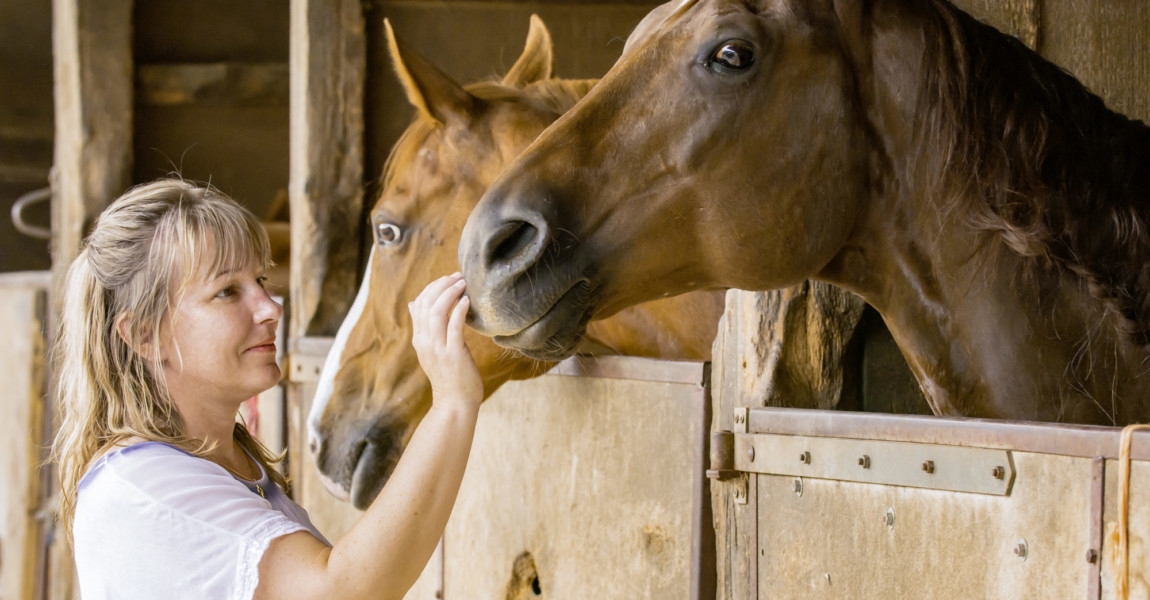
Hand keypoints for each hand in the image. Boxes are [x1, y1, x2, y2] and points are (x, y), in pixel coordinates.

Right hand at [408, 272, 482, 409]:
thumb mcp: (432, 349)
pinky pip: (454, 327)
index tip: (449, 278)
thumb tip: (413, 304)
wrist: (455, 403)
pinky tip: (466, 301)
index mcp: (419, 339)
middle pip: (426, 304)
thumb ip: (424, 327)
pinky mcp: (453, 354)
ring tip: (463, 283)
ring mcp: (437, 348)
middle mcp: (425, 342)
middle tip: (458, 275)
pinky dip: (459, 310)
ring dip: (450, 293)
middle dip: (442, 285)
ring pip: (436, 312)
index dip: (432, 287)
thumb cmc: (449, 376)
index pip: (419, 304)